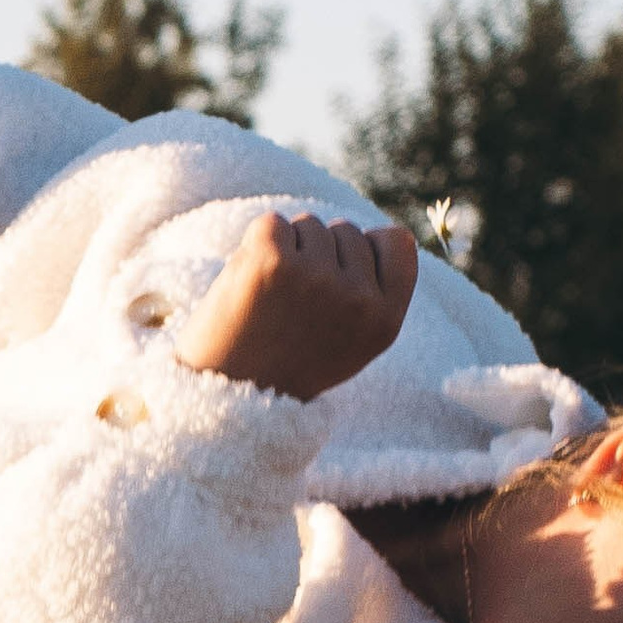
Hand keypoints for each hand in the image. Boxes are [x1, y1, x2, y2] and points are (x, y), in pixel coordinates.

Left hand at [172, 210, 417, 399]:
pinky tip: (249, 287)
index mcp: (384, 320)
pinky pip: (272, 223)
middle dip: (319, 254)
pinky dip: (255, 246)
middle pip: (346, 230)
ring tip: (270, 301)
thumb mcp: (352, 345)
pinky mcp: (271, 260)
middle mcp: (357, 298)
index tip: (338, 276)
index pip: (396, 241)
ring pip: (308, 225)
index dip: (365, 248)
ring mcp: (315, 276)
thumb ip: (374, 295)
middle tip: (292, 307)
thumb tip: (386, 233)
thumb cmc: (287, 369)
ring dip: (286, 251)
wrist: (226, 400)